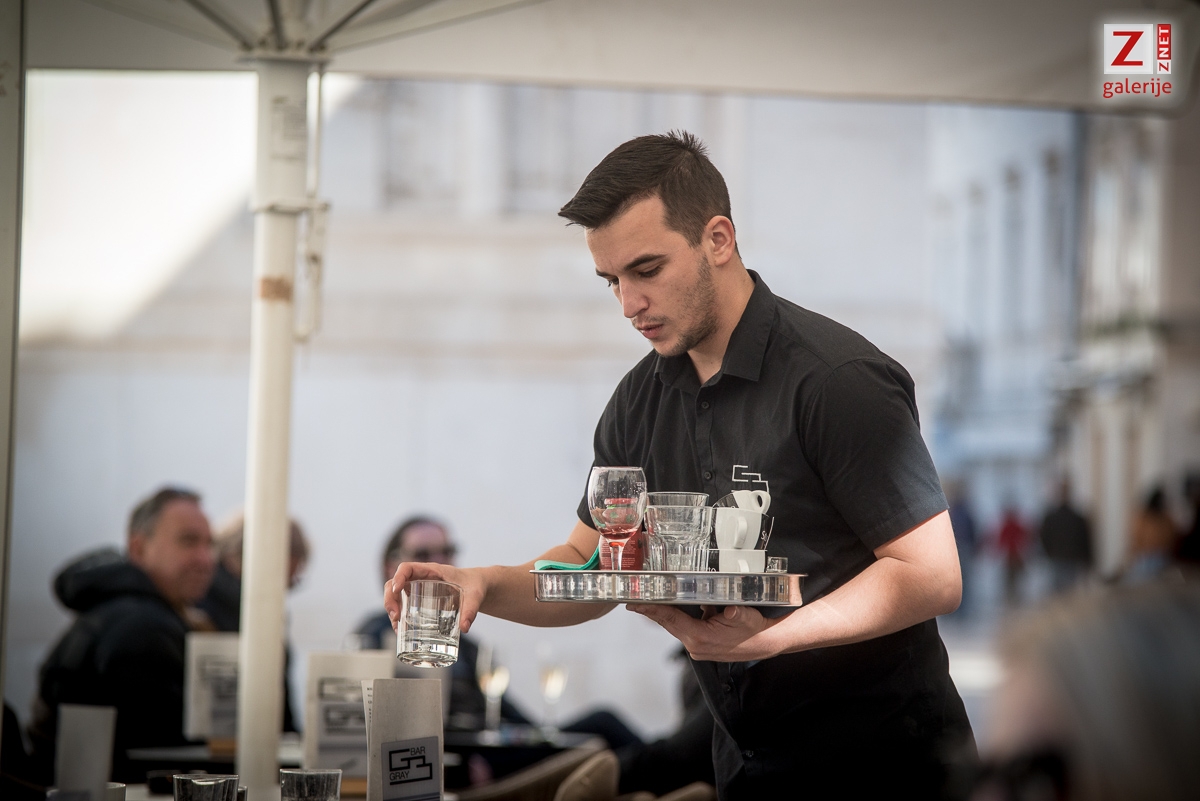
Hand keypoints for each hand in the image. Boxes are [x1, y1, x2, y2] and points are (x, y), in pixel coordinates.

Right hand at [384, 562, 486, 633]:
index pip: (407, 567)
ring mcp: (418, 589)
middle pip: (395, 583)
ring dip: (391, 609)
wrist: (478, 587)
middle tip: (396, 616)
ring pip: (396, 595)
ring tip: (397, 627)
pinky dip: (399, 616)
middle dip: (390, 599)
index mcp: (432, 570)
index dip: (398, 577)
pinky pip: (403, 605)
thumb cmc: (475, 585)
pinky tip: (401, 629)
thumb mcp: (475, 595)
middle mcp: (421, 578)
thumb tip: (464, 627)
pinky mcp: (420, 600)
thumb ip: (471, 609)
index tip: (397, 590)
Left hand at [627, 603, 784, 661]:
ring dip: (663, 615)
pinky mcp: (701, 645)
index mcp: (701, 637)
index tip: (635, 605)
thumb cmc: (754, 630)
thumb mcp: (746, 617)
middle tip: (633, 601)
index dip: (651, 611)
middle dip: (652, 612)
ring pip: (675, 626)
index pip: (670, 620)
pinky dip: (676, 618)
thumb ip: (736, 614)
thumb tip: (729, 611)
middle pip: (668, 623)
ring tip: (648, 602)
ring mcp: (697, 647)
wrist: (765, 643)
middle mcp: (695, 645)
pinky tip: (671, 608)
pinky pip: (684, 628)